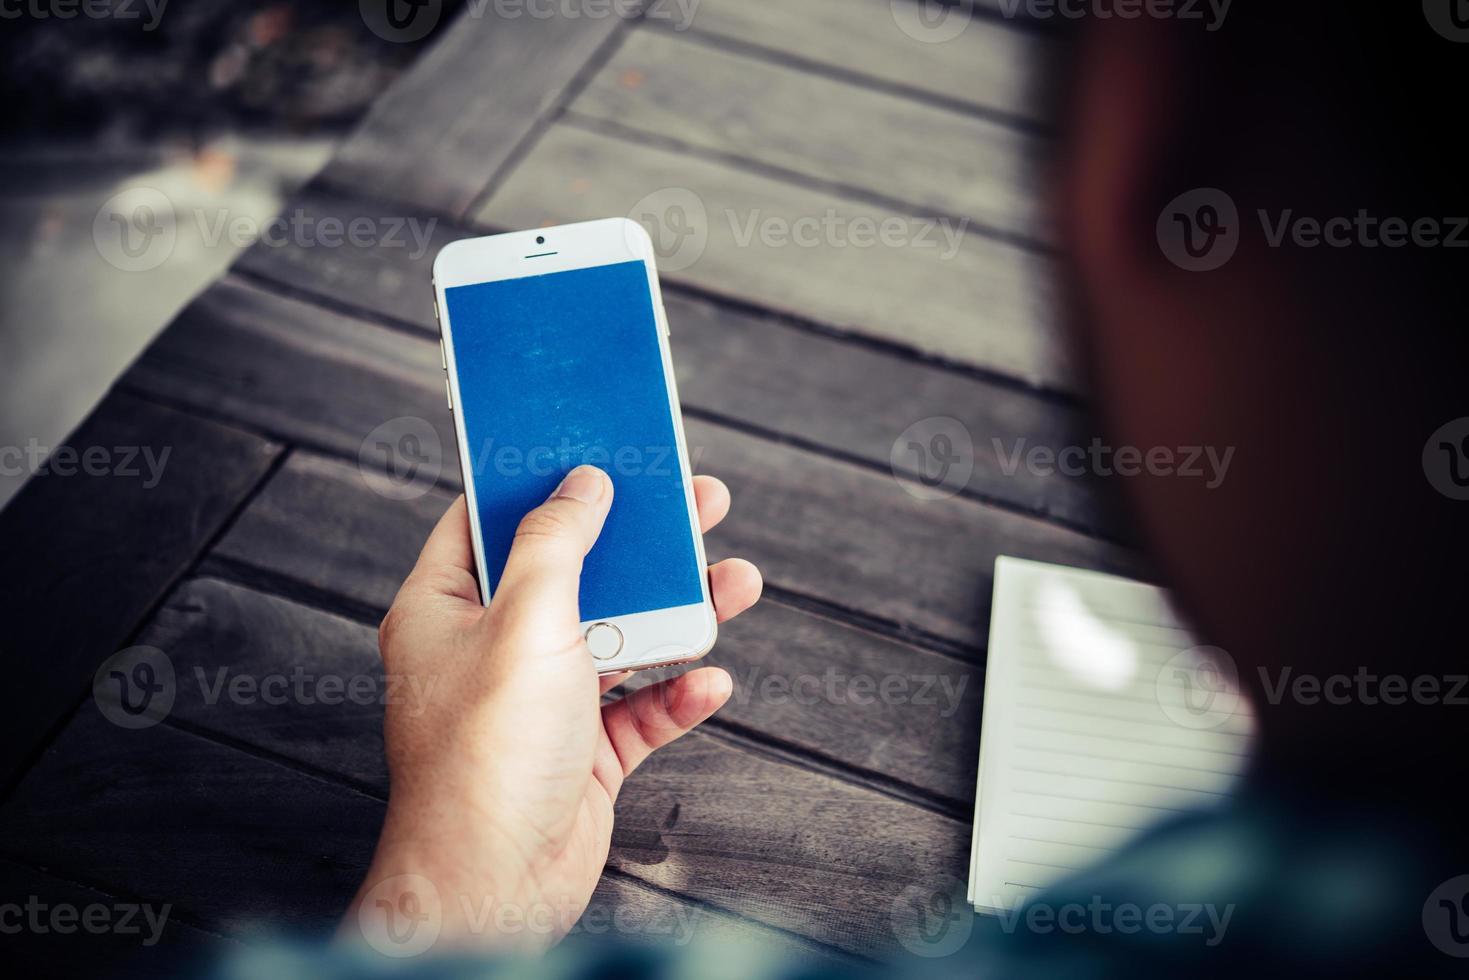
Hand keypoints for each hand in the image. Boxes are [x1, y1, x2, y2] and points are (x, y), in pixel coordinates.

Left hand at [345, 466, 761, 954]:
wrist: (498, 886)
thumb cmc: (487, 756)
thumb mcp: (526, 622)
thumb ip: (556, 544)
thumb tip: (582, 483)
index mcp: (447, 610)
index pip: (489, 522)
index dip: (543, 484)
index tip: (595, 450)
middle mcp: (492, 650)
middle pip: (577, 574)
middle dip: (643, 545)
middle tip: (698, 504)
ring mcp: (540, 702)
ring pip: (621, 637)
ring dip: (680, 616)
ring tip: (737, 583)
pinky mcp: (582, 751)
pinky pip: (639, 708)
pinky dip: (677, 694)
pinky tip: (709, 682)